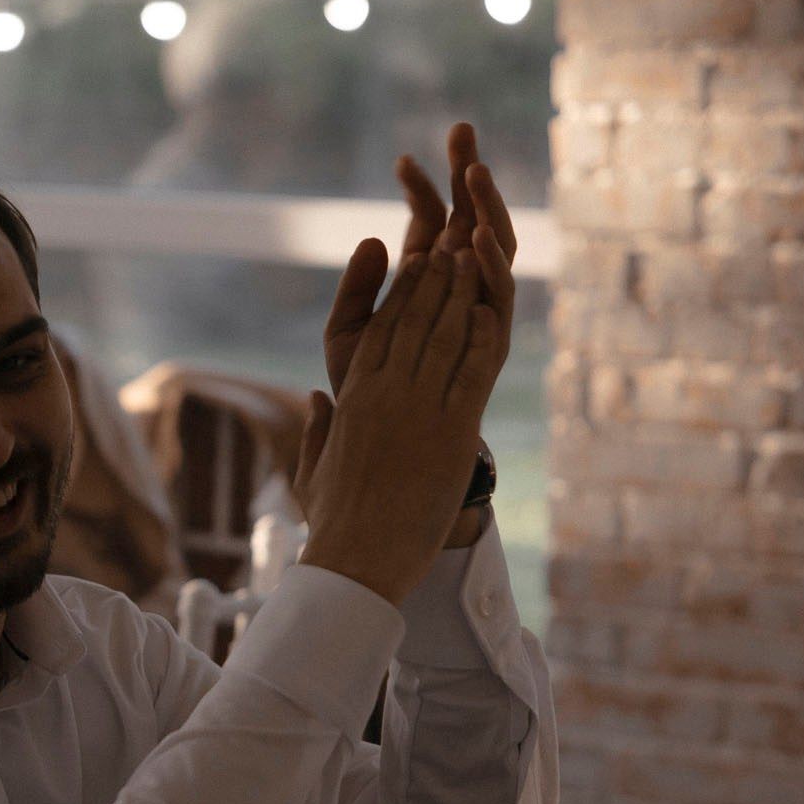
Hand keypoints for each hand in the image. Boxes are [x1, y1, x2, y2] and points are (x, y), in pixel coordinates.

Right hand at [294, 251, 506, 607]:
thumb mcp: (315, 470)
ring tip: (474, 259)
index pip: (380, 332)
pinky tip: (488, 309)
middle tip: (453, 243)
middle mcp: (385, 396)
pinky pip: (471, 374)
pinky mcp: (450, 434)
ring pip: (444, 337)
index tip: (417, 262)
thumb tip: (316, 397)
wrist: (356, 561)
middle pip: (415, 322)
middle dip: (436, 279)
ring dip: (461, 294)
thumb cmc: (334, 524)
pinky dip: (481, 338)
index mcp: (353, 401)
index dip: (403, 293)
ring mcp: (419, 411)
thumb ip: (317, 429)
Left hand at [324, 122, 518, 396]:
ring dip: (486, 208)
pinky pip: (499, 298)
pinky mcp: (489, 341)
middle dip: (466, 174)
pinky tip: (476, 239)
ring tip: (475, 172)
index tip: (401, 158)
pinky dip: (491, 267)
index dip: (420, 187)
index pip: (428, 219)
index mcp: (421, 281)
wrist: (381, 447)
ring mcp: (477, 311)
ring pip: (490, 247)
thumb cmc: (362, 391)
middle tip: (461, 129)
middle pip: (468, 218)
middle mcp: (456, 289)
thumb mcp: (346, 336)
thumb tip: (373, 238)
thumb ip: (356, 291)